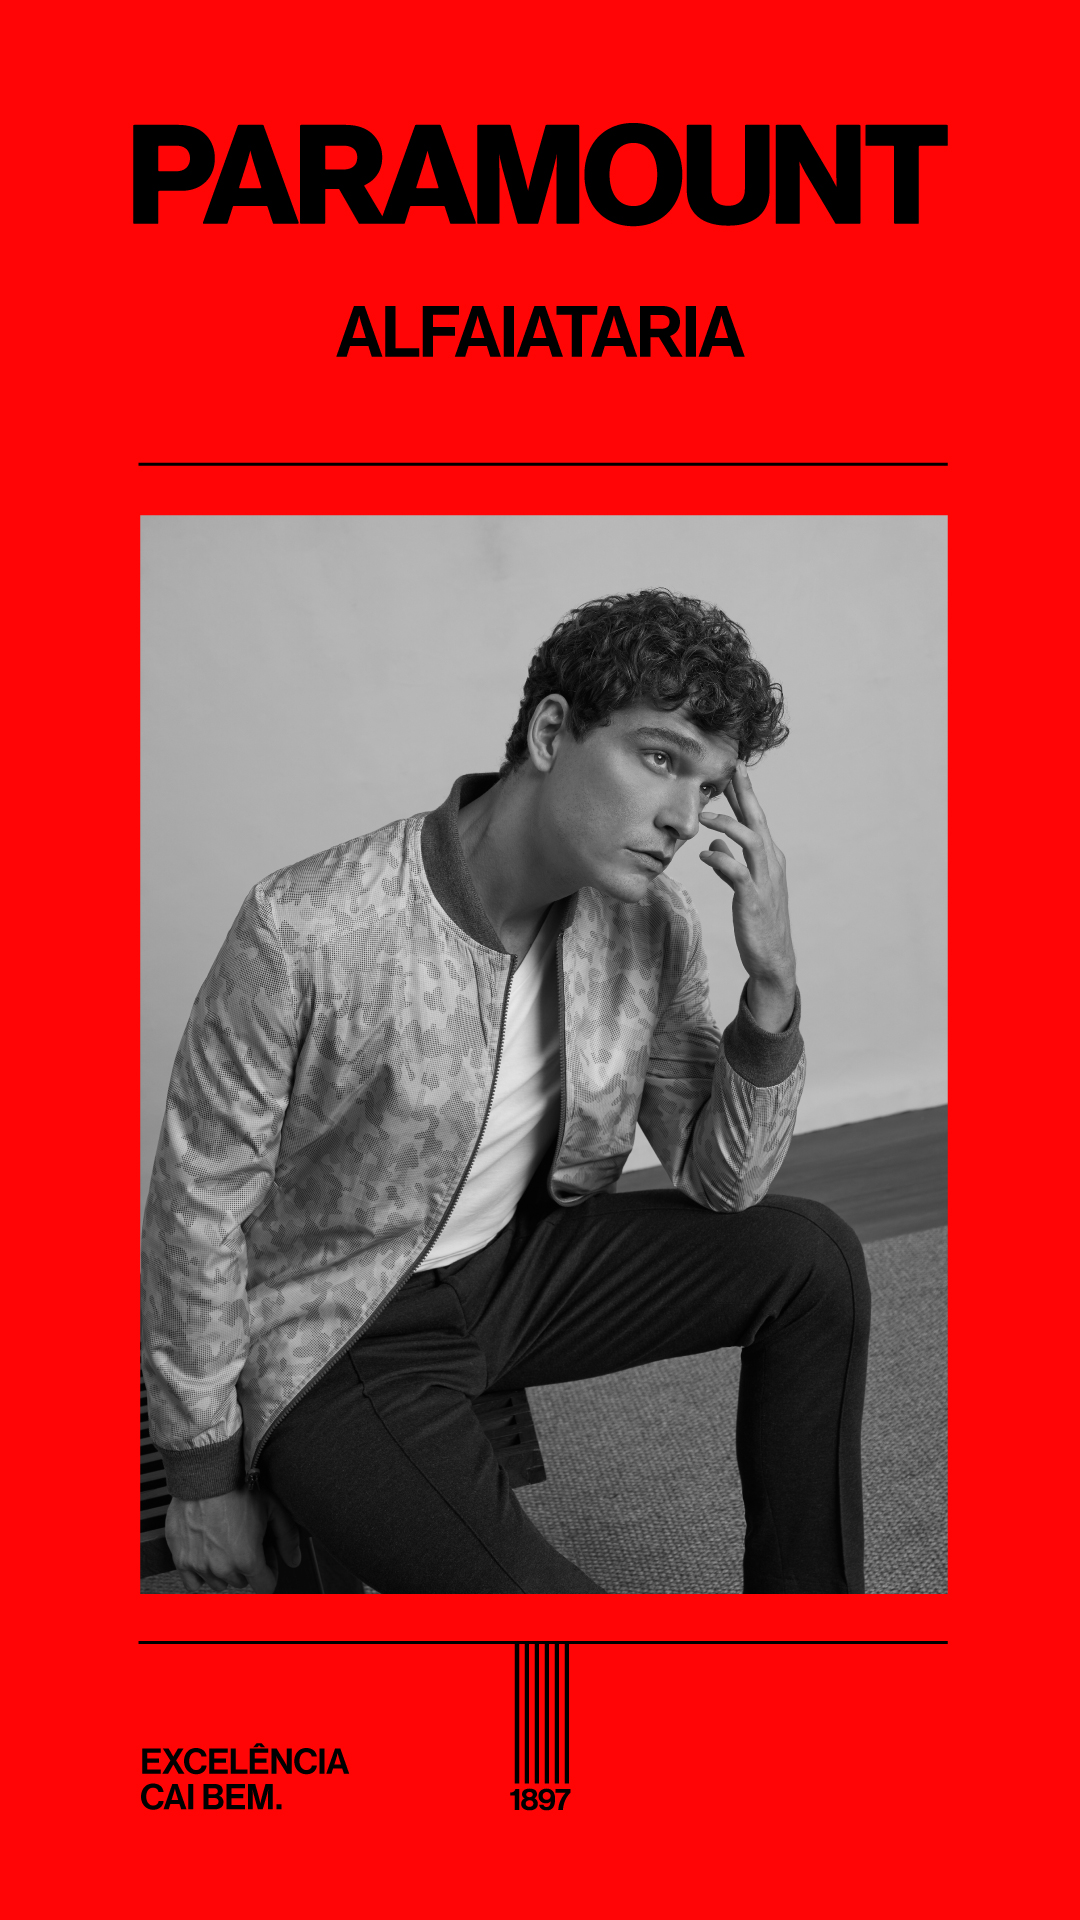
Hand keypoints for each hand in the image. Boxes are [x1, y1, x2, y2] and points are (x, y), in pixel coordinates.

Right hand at [165, 1486, 301, 1593]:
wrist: (204, 1474)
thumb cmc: (236, 1487)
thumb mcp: (273, 1508)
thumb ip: (288, 1538)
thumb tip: (294, 1559)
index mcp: (247, 1559)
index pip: (265, 1587)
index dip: (269, 1570)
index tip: (265, 1557)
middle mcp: (222, 1567)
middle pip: (242, 1582)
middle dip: (246, 1565)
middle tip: (245, 1541)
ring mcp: (200, 1565)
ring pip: (218, 1582)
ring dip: (224, 1568)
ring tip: (225, 1542)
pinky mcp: (181, 1559)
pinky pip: (193, 1582)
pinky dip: (201, 1572)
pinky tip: (207, 1553)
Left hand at [699, 762, 796, 1031]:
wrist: (773, 958)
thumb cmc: (759, 920)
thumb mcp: (745, 886)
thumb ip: (732, 861)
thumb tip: (716, 843)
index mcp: (770, 858)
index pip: (757, 818)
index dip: (745, 794)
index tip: (733, 770)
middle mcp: (772, 864)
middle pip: (758, 820)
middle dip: (745, 793)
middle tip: (731, 768)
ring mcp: (765, 881)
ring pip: (751, 841)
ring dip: (728, 824)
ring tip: (704, 816)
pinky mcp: (753, 900)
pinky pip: (738, 874)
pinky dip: (722, 860)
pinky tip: (705, 854)